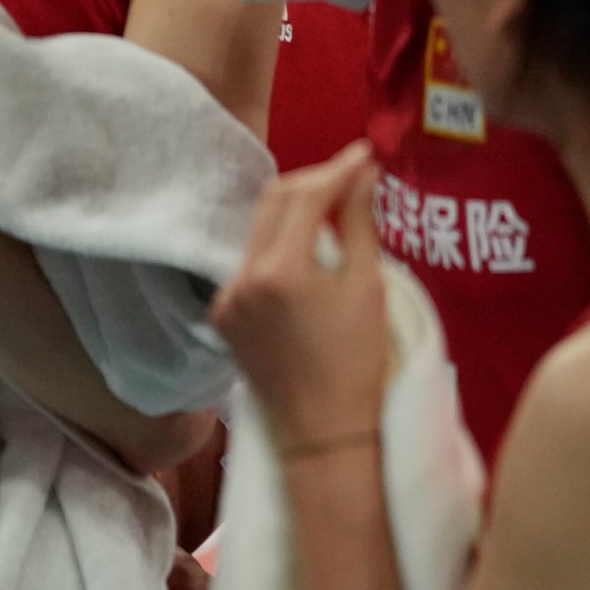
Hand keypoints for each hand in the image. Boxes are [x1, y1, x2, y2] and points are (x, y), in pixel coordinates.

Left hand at [210, 143, 392, 455]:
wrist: (323, 433)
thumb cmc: (358, 364)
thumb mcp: (367, 288)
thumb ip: (360, 224)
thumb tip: (362, 173)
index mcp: (279, 271)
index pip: (302, 196)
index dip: (335, 170)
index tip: (365, 156)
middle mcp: (242, 278)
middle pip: (273, 205)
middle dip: (313, 185)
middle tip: (352, 177)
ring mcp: (226, 297)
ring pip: (259, 232)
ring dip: (295, 214)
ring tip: (336, 208)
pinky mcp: (222, 314)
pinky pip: (250, 263)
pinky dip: (278, 248)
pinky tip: (309, 249)